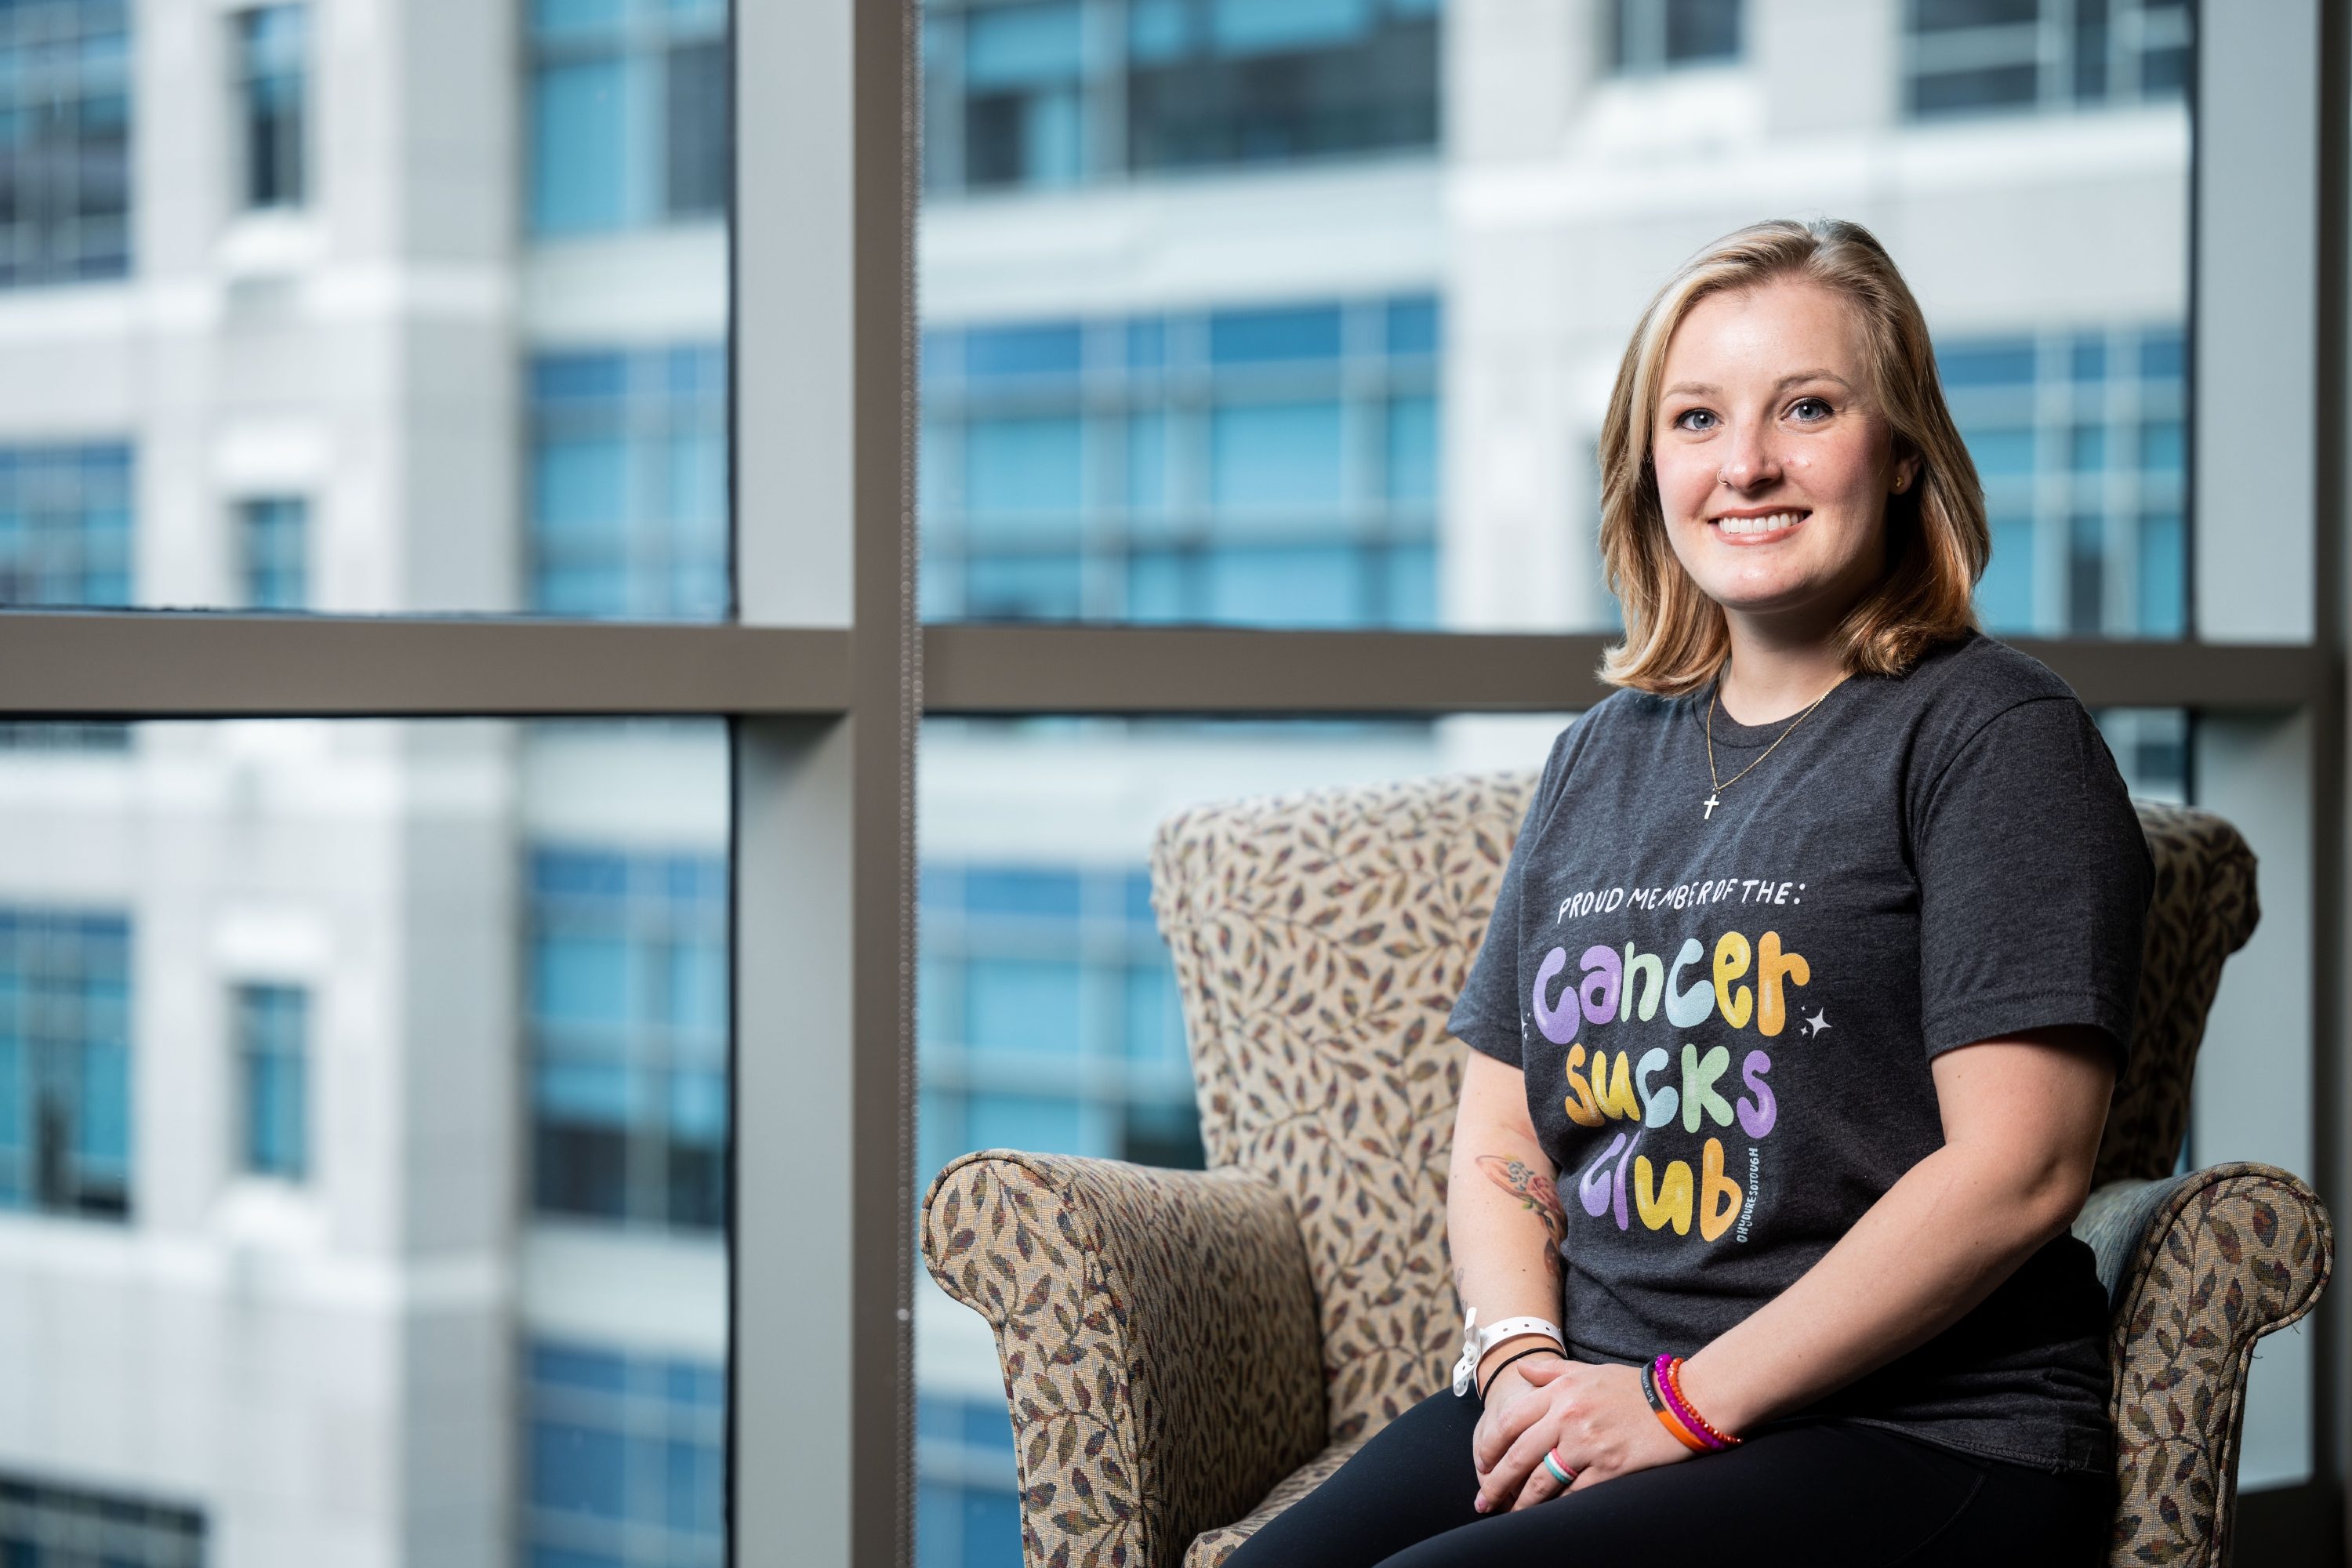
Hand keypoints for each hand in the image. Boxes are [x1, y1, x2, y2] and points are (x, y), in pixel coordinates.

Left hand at [1471, 1359, 1692, 1512]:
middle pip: (1519, 1456)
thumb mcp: (1588, 1371)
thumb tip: (1520, 1370)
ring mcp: (1588, 1444)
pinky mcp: (1609, 1468)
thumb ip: (1550, 1372)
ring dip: (1521, 1502)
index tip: (1481, 1464)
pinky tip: (1547, 1514)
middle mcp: (1568, 1417)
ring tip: (1508, 1513)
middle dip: (1496, 1482)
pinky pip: (1574, 1493)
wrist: (1680, 1403)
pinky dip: (1557, 1505)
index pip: (1510, 1422)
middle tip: (1482, 1501)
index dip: (1490, 1448)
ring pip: (1541, 1480)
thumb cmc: (1633, 1388)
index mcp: (1560, 1393)